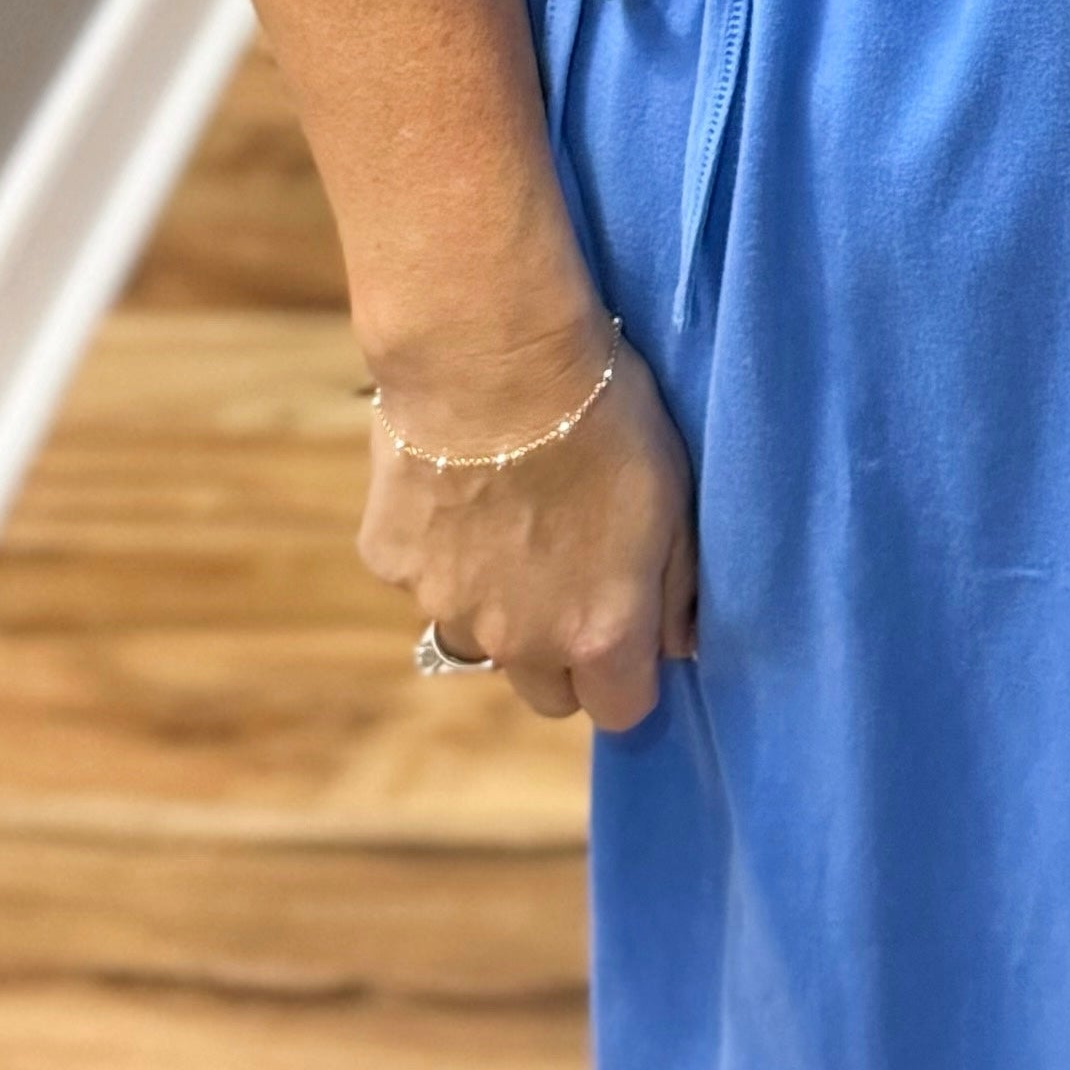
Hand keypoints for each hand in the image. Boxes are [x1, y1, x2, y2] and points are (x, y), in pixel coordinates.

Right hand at [355, 321, 699, 731]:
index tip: (630, 631)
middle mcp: (517, 641)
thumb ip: (677, 587)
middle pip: (545, 691)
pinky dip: (440, 549)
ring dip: (496, 604)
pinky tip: (456, 487)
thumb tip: (680, 646)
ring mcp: (443, 606)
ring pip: (477, 635)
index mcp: (596, 632)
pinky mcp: (389, 564)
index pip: (621, 711)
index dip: (627, 675)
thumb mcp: (673, 498)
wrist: (490, 358)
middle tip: (570, 575)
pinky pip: (421, 578)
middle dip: (561, 653)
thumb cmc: (603, 419)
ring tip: (510, 520)